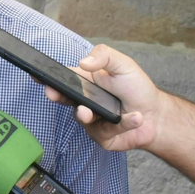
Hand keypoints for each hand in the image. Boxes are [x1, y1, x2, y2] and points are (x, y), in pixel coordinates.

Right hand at [45, 44, 162, 151]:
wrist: (157, 115)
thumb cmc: (137, 88)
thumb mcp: (123, 64)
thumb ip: (104, 56)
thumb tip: (83, 62)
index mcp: (86, 82)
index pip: (63, 78)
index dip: (48, 78)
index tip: (37, 76)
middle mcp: (84, 101)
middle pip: (64, 99)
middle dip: (57, 96)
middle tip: (53, 95)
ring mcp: (90, 121)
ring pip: (83, 118)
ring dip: (90, 114)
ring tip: (96, 112)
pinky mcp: (100, 137)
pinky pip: (105, 132)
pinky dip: (124, 124)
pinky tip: (137, 117)